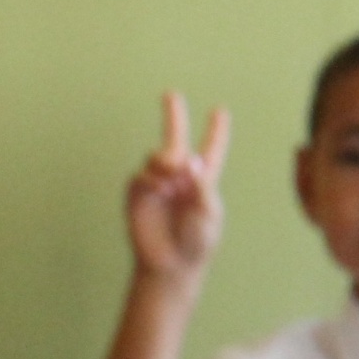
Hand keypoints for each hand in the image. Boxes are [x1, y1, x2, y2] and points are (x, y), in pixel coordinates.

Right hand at [127, 91, 229, 283]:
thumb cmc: (196, 241)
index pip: (212, 150)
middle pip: (176, 139)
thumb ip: (201, 184)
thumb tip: (189, 158)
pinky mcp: (138, 193)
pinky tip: (160, 190)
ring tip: (172, 180)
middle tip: (171, 94)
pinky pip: (142, 174)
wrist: (170, 263)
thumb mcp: (209, 212)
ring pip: (158, 155)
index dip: (217, 131)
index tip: (220, 111)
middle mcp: (179, 176)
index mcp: (203, 180)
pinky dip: (152, 179)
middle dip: (173, 115)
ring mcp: (157, 183)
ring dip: (166, 161)